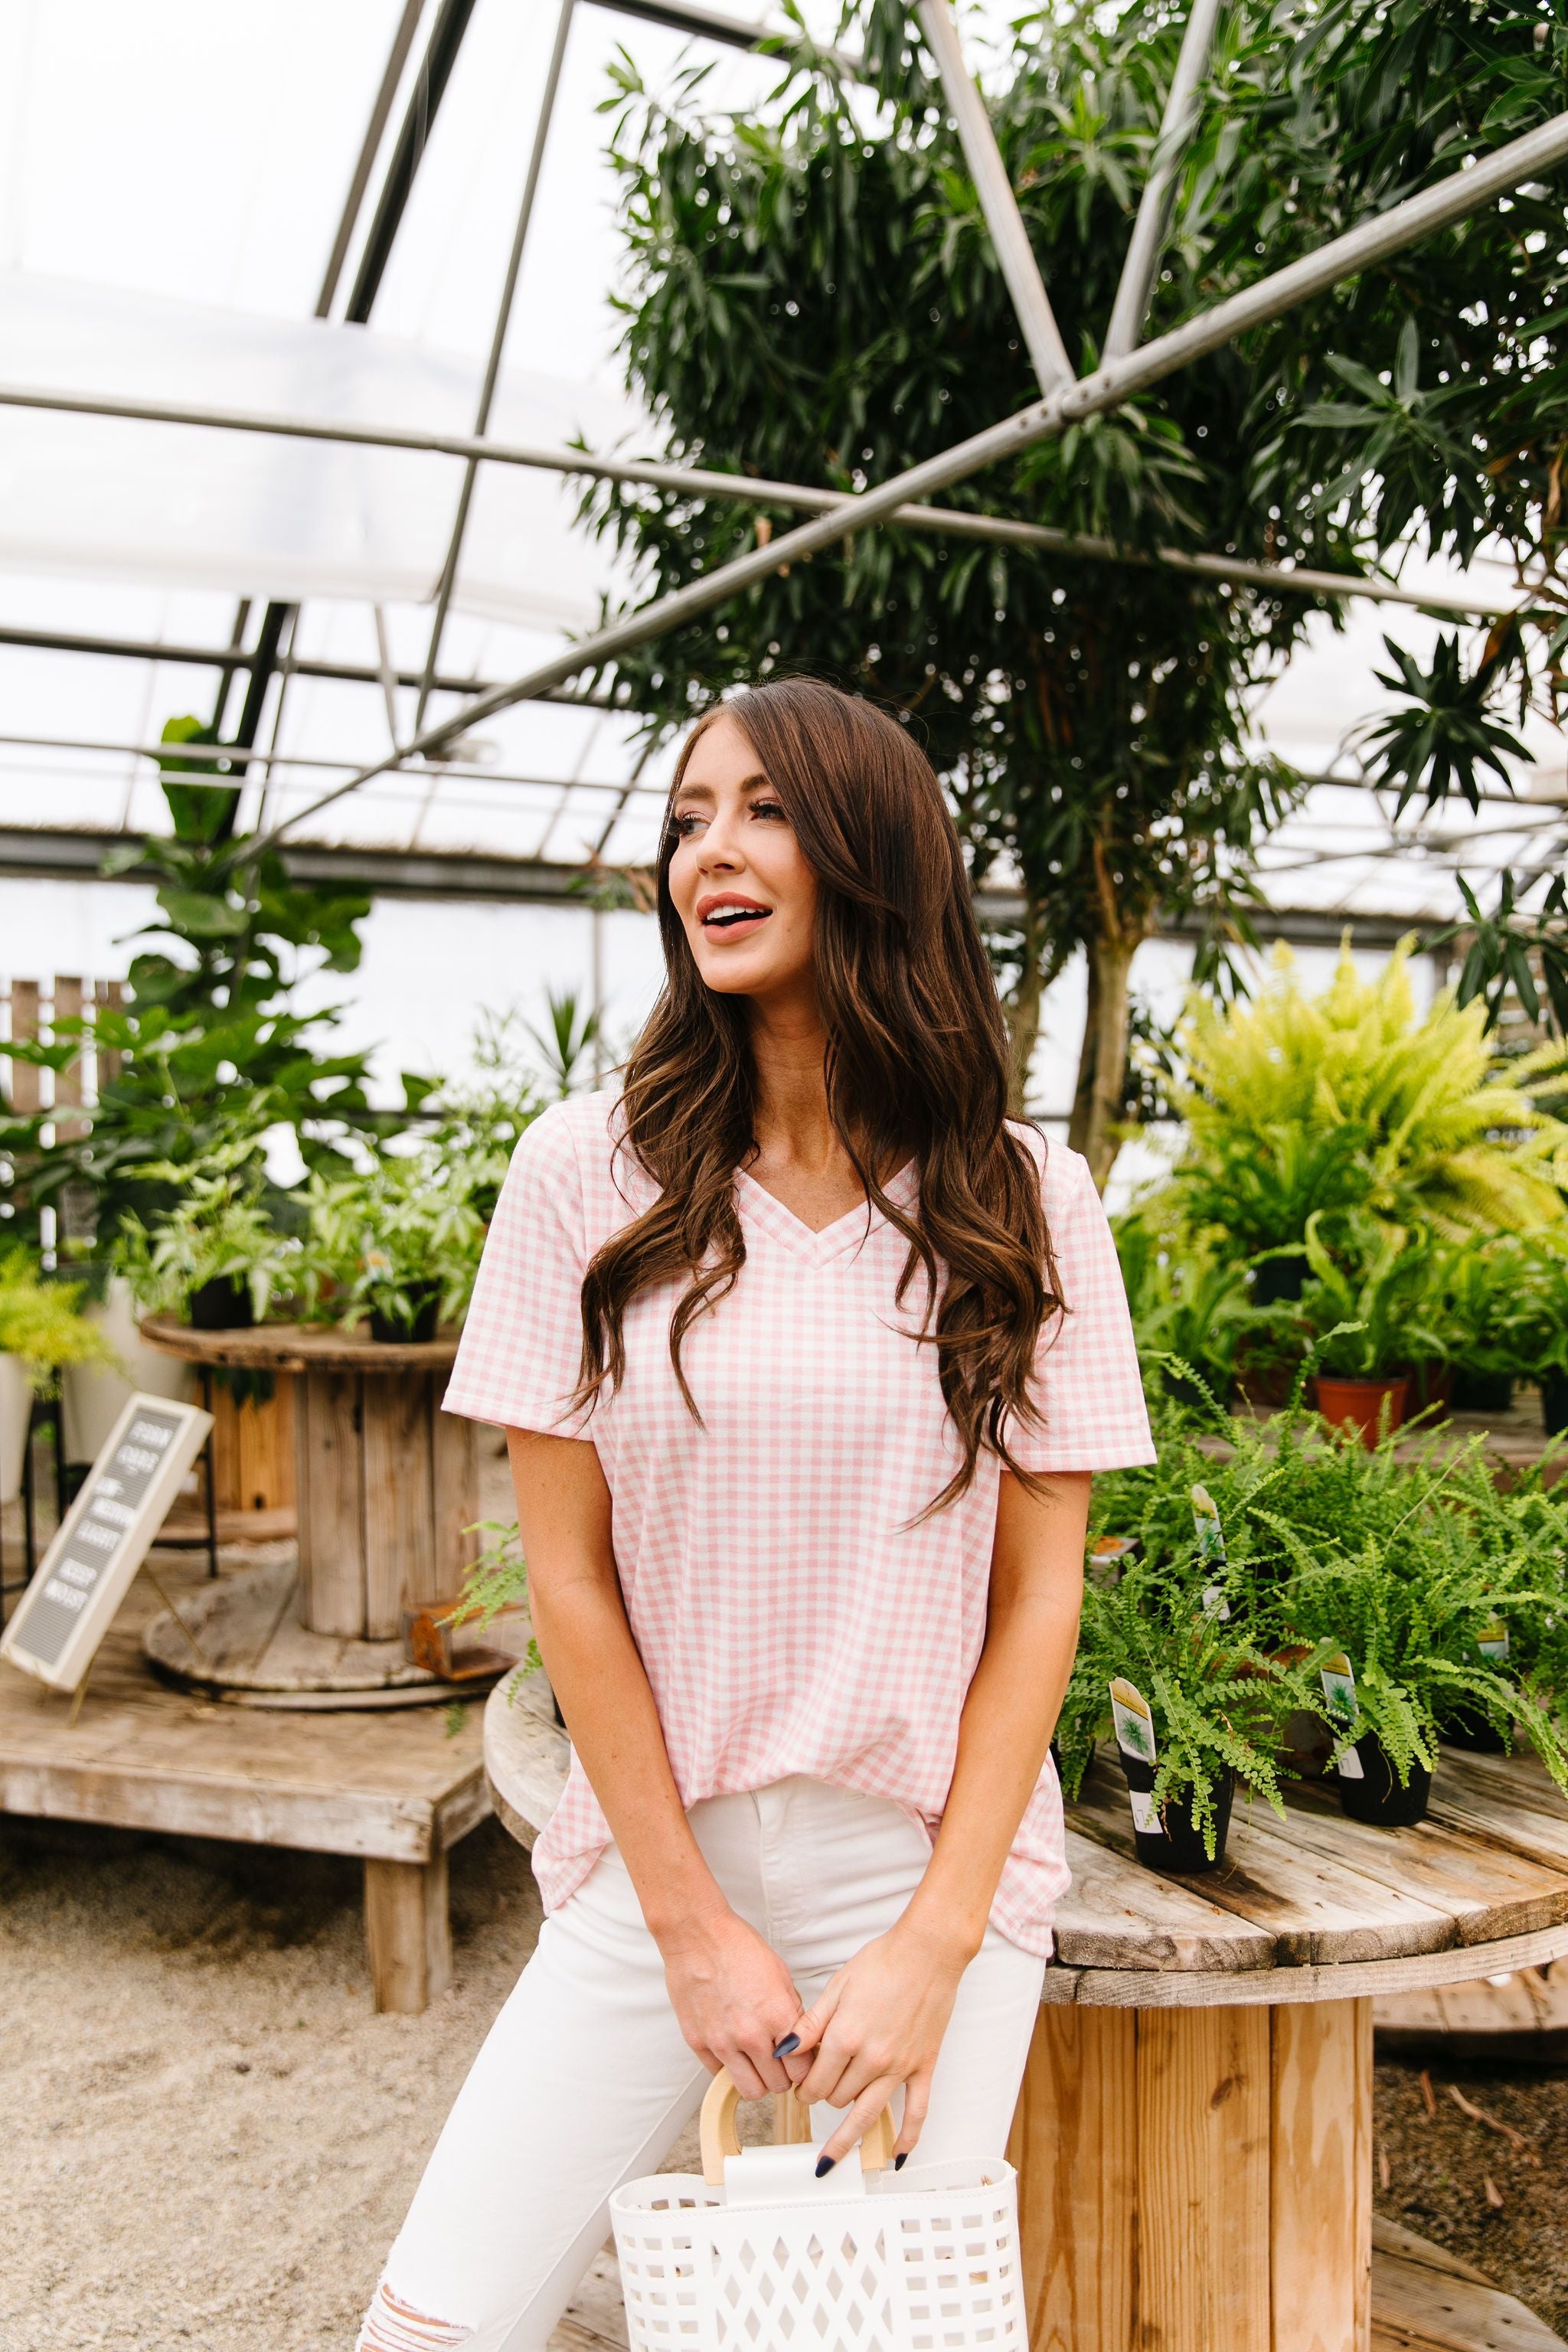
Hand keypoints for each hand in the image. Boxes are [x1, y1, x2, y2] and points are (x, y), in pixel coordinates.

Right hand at [659, 1907, 803, 2098]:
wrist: (698, 1935)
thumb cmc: (739, 1947)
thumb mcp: (781, 1975)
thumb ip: (793, 2012)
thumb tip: (800, 2039)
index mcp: (777, 2016)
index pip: (802, 2070)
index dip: (803, 2067)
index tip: (799, 2062)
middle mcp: (751, 2035)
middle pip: (779, 2085)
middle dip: (783, 2076)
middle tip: (778, 2062)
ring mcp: (722, 2042)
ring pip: (751, 2091)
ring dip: (758, 2080)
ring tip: (756, 2063)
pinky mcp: (698, 2043)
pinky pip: (720, 2075)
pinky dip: (728, 2068)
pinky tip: (732, 2050)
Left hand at [786, 1920, 968, 2168]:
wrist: (927, 1952)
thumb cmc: (882, 1962)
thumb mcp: (837, 1986)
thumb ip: (810, 2025)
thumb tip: (784, 2052)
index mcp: (845, 2037)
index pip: (814, 2081)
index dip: (803, 2087)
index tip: (801, 2085)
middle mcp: (872, 2059)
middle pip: (836, 2098)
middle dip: (823, 2097)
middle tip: (819, 2090)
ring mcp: (900, 2067)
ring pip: (867, 2115)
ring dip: (846, 2138)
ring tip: (830, 2160)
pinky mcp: (923, 2067)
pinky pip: (917, 2112)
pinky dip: (907, 2139)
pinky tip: (896, 2158)